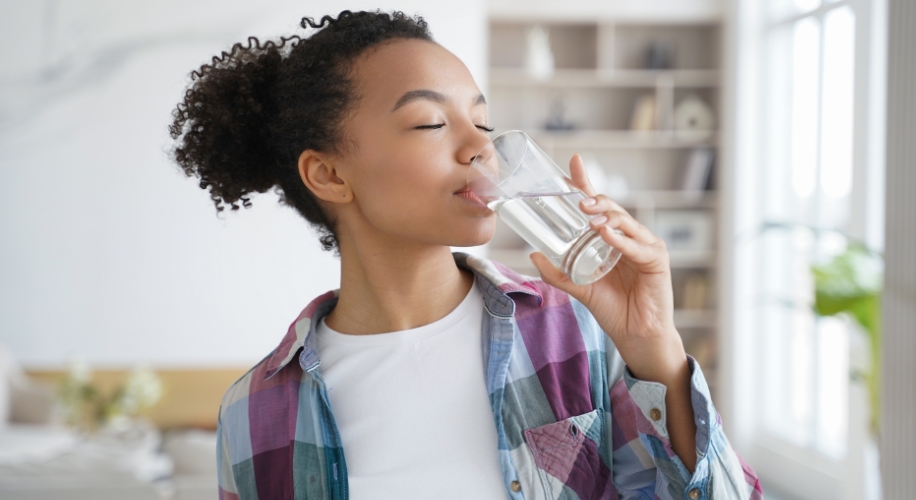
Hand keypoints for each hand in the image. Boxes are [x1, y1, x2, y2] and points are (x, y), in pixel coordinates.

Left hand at [528, 154, 685, 383]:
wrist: (636, 336)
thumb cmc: (613, 309)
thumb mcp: (580, 288)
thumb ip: (558, 273)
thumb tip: (533, 254)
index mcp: (612, 239)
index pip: (598, 206)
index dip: (586, 184)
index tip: (573, 163)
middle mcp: (629, 238)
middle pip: (612, 209)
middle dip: (595, 200)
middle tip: (578, 200)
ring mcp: (645, 246)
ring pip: (626, 222)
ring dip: (608, 215)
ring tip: (589, 215)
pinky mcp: (657, 260)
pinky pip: (638, 246)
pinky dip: (622, 239)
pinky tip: (607, 233)